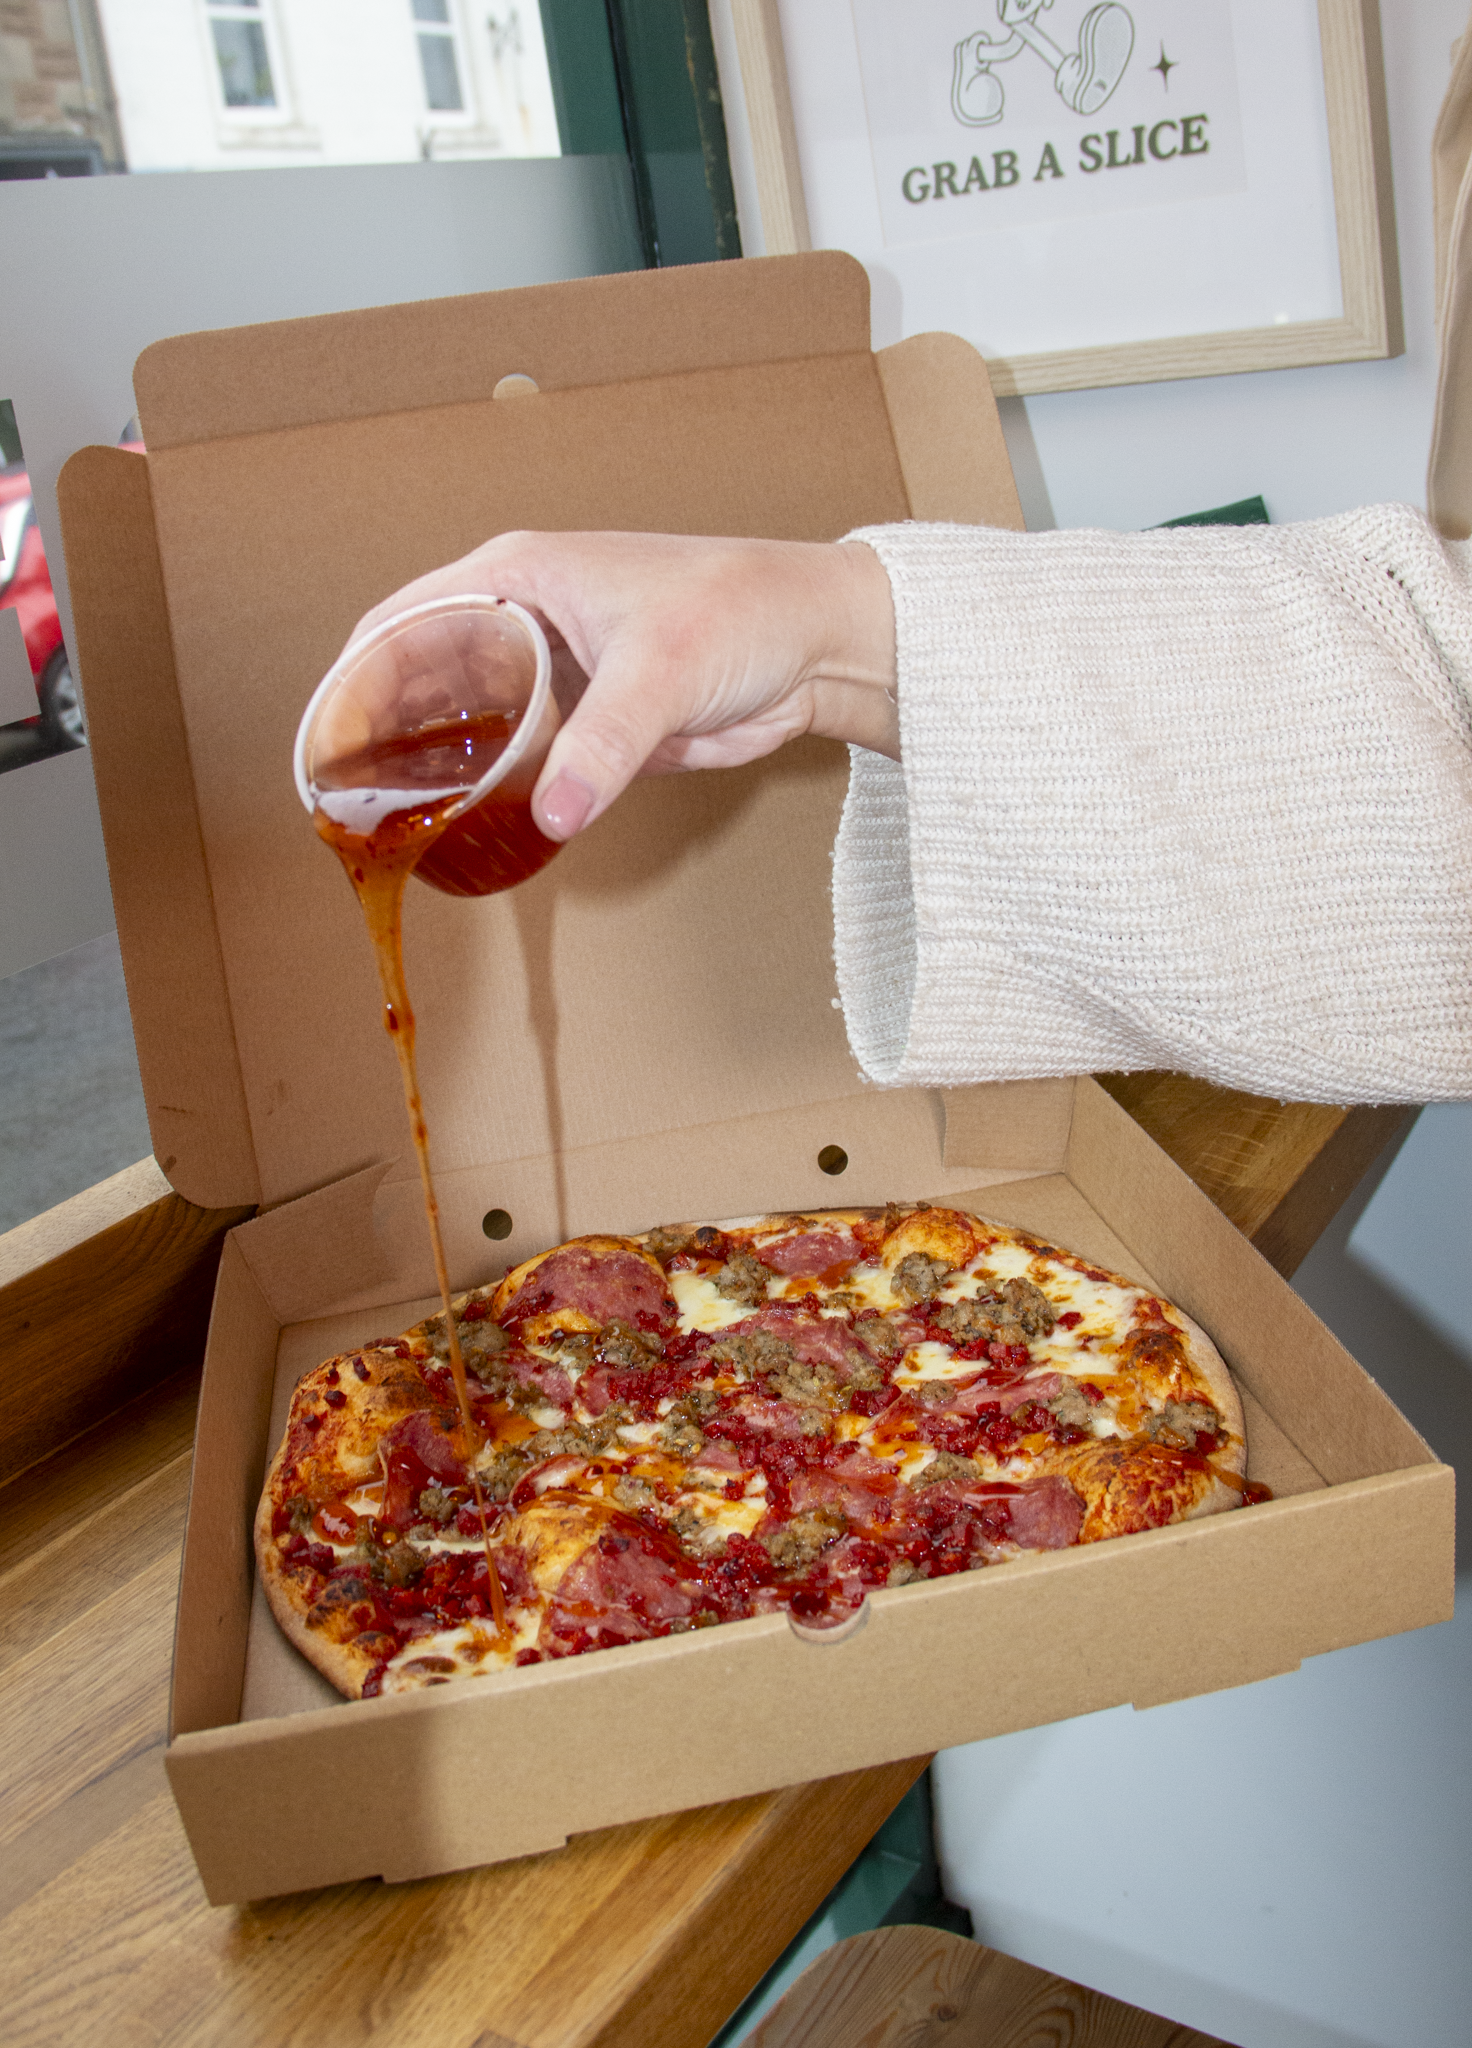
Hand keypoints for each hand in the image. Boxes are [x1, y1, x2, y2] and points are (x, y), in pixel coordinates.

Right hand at [350, 531, 896, 841]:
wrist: (813, 644)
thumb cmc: (741, 611)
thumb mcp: (662, 671)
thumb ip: (605, 744)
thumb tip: (551, 813)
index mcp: (515, 576)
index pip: (401, 620)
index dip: (353, 678)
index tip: (323, 743)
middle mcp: (519, 622)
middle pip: (423, 680)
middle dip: (386, 737)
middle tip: (352, 806)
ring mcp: (551, 677)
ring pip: (469, 727)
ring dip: (438, 771)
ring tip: (394, 828)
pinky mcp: (585, 725)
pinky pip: (520, 762)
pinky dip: (490, 793)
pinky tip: (466, 830)